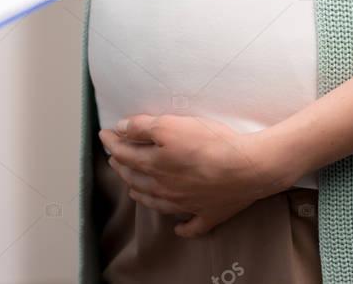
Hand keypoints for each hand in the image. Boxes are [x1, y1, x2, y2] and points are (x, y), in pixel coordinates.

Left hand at [98, 114, 291, 236]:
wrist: (248, 168)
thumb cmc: (210, 143)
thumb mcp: (172, 124)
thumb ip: (143, 127)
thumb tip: (121, 130)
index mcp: (155, 165)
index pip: (124, 153)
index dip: (111, 142)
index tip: (104, 133)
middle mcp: (165, 188)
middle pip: (136, 178)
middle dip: (121, 166)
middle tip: (114, 158)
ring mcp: (186, 204)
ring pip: (156, 202)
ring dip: (141, 194)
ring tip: (133, 188)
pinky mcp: (209, 213)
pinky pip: (191, 226)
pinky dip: (182, 228)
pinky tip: (177, 228)